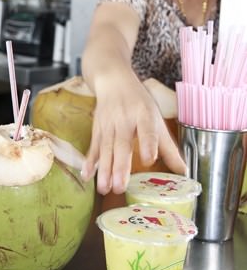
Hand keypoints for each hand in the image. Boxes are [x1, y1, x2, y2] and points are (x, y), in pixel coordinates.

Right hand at [81, 72, 185, 194]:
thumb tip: (183, 172)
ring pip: (106, 148)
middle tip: (120, 187)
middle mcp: (125, 119)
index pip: (147, 129)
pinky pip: (93, 147)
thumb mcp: (156, 119)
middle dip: (120, 166)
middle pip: (122, 144)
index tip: (149, 159)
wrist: (113, 81)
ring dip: (104, 169)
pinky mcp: (97, 128)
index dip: (148, 143)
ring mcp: (108, 124)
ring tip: (104, 188)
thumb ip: (168, 147)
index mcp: (144, 115)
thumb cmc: (139, 103)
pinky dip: (89, 161)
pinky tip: (86, 175)